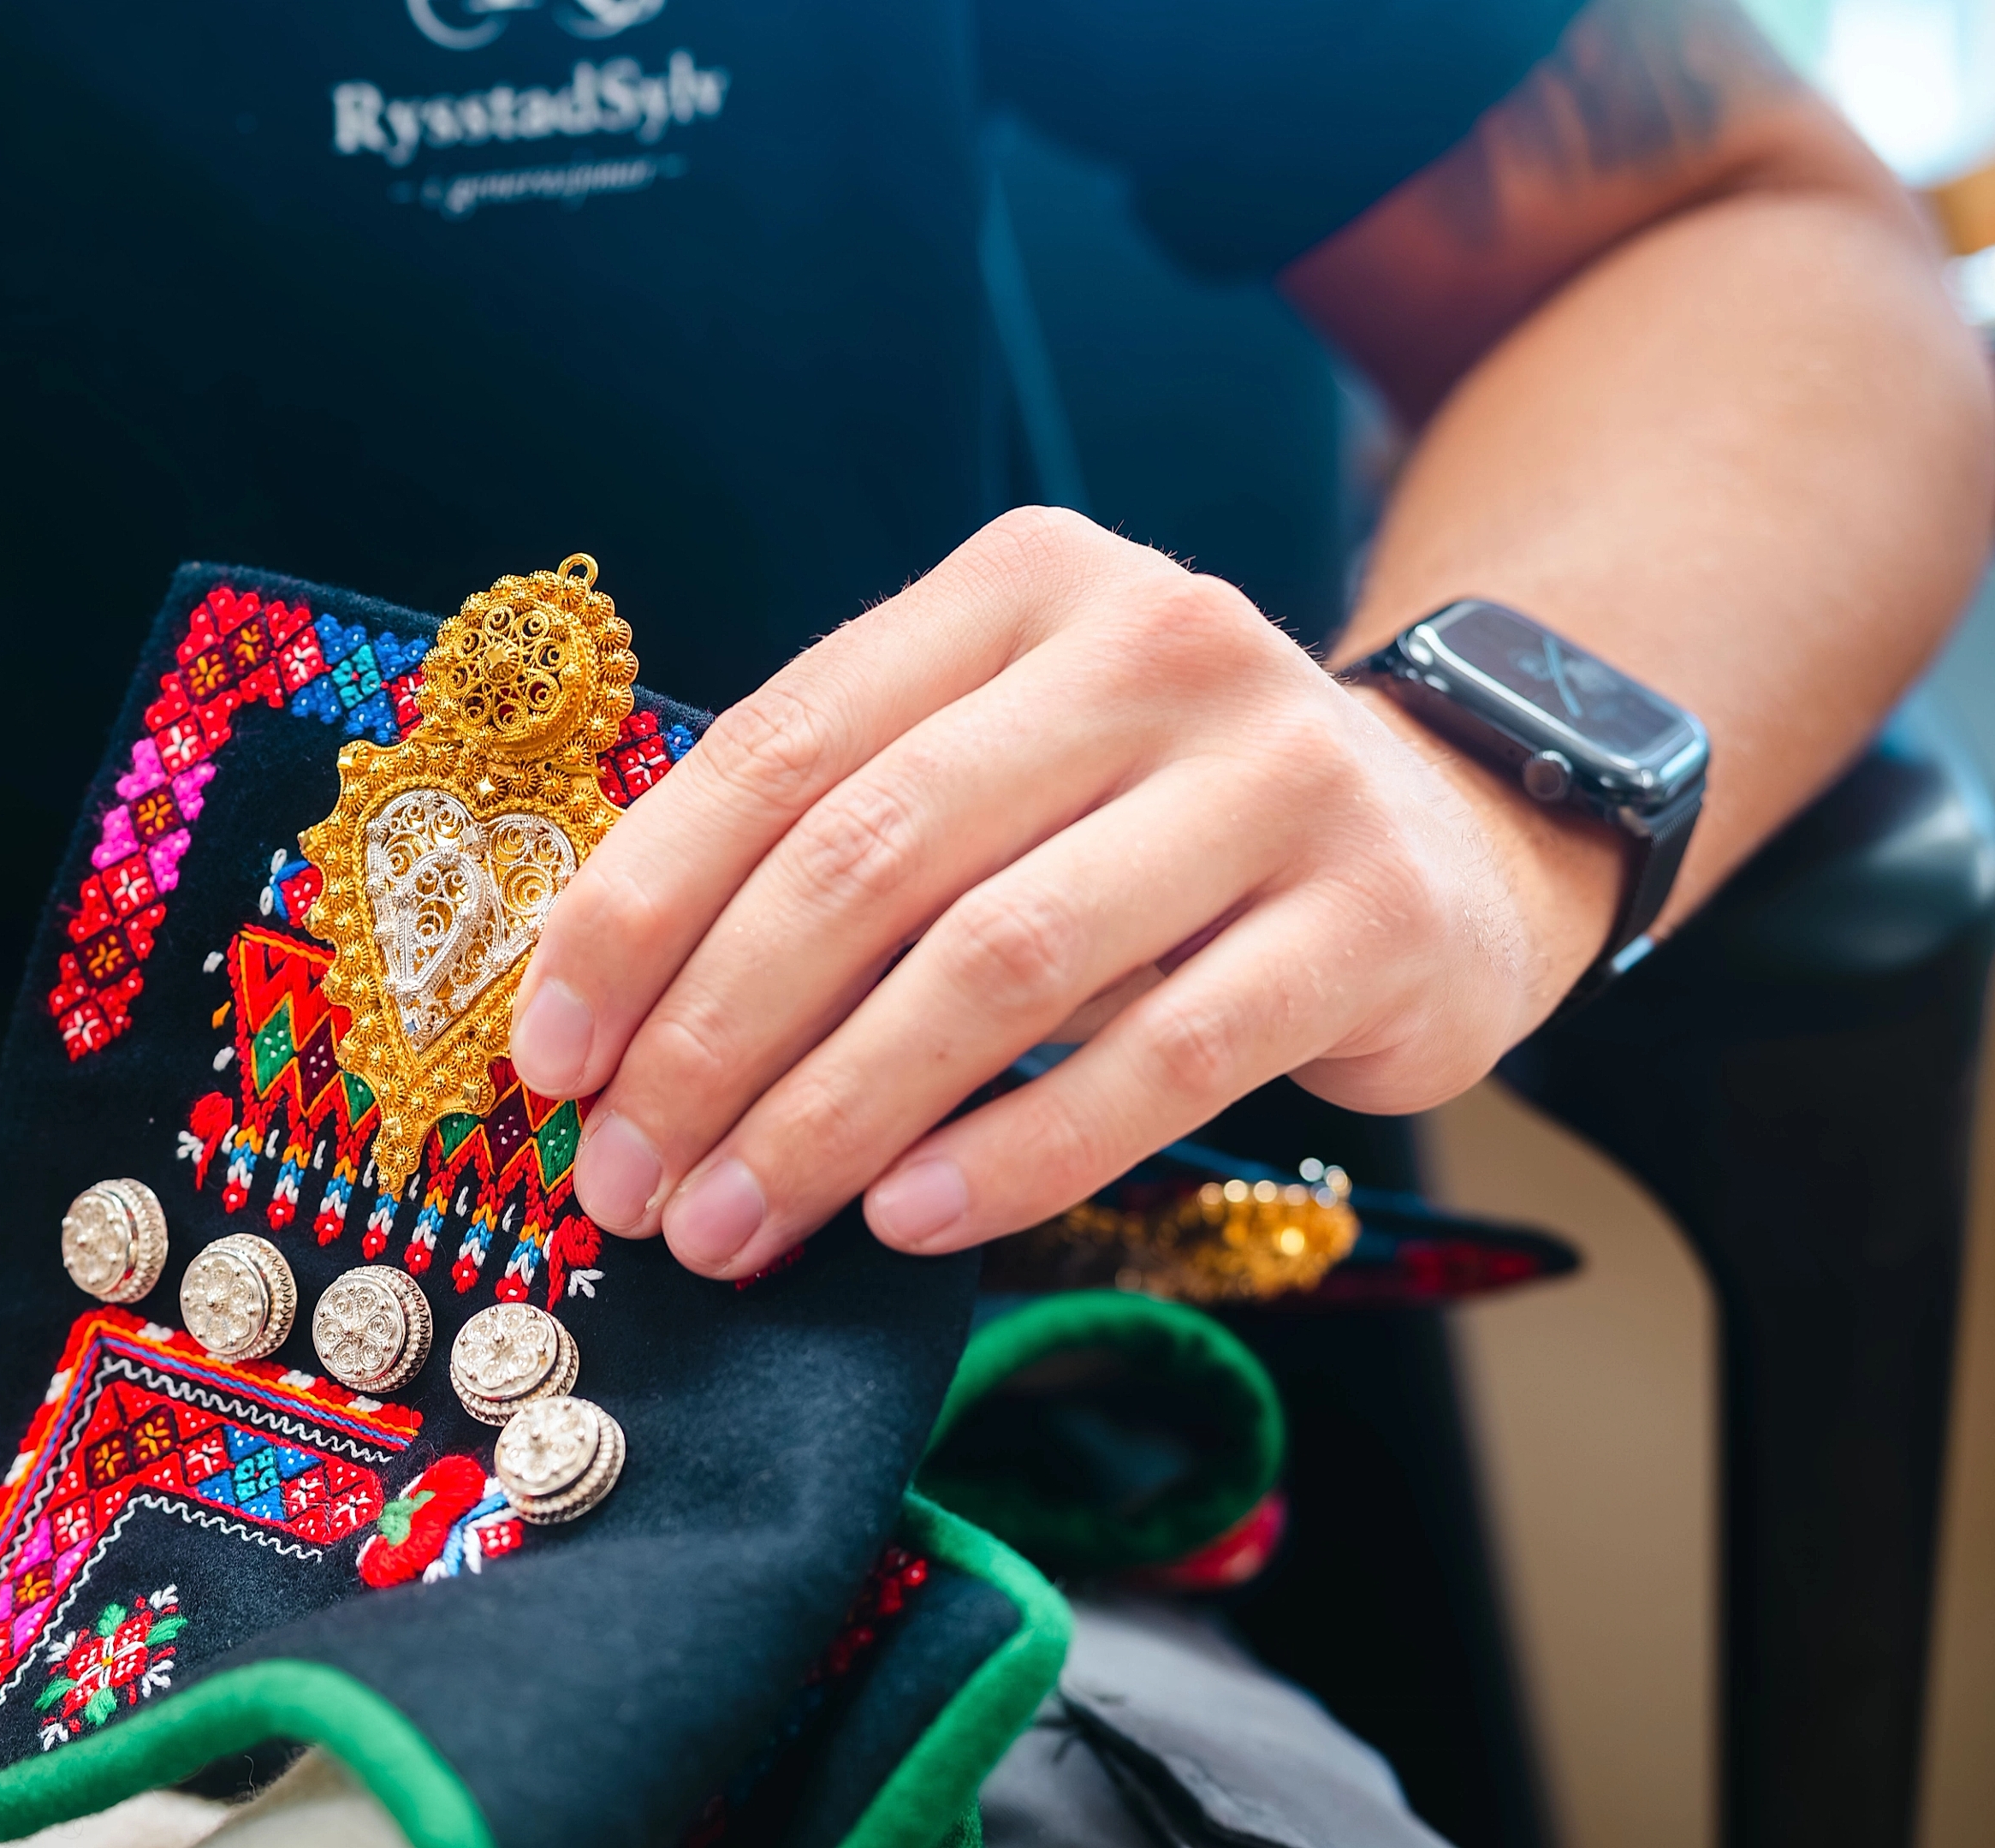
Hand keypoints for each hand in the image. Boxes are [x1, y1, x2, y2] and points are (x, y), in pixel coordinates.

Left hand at [506, 508, 1622, 1277]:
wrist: (1444, 839)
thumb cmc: (1144, 825)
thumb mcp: (989, 771)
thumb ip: (826, 840)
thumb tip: (598, 1021)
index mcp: (1016, 587)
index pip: (777, 751)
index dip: (640, 915)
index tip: (550, 1063)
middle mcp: (1150, 644)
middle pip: (869, 859)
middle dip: (717, 1039)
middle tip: (631, 1182)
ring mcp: (1276, 773)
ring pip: (996, 962)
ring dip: (834, 1116)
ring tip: (736, 1224)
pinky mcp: (1367, 917)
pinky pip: (1155, 1058)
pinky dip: (1010, 1152)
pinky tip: (908, 1223)